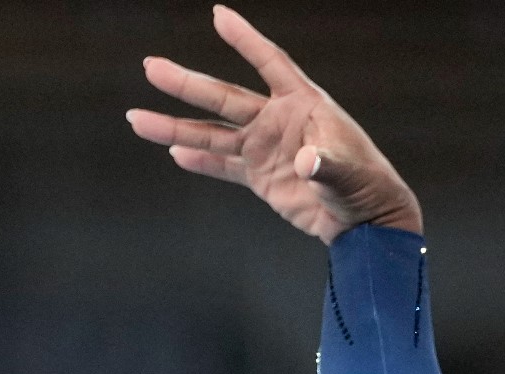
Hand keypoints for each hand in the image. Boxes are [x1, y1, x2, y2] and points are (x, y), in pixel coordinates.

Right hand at [127, 6, 420, 243]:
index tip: (219, 15)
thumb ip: (326, 164)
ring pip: (213, 133)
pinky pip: (223, 165)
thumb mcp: (349, 172)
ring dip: (176, 126)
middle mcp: (278, 120)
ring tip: (138, 119)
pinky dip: (199, 160)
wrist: (365, 222)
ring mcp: (266, 148)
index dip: (246, 40)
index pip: (270, 63)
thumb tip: (306, 162)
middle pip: (225, 96)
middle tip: (151, 66)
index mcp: (304, 105)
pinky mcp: (261, 177)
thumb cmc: (366, 186)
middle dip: (187, 83)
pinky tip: (174, 151)